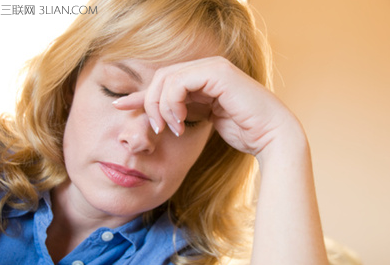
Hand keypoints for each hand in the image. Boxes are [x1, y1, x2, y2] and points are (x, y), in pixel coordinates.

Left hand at [114, 56, 298, 156]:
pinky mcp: (217, 73)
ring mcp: (212, 68)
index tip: (120, 105)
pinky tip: (180, 123)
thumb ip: (180, 111)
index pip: (163, 81)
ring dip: (161, 107)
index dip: (140, 94)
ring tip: (171, 128)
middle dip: (149, 103)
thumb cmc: (243, 131)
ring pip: (166, 78)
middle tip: (155, 128)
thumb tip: (154, 113)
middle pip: (160, 78)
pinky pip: (180, 83)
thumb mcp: (202, 121)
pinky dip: (172, 103)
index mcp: (203, 78)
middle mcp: (206, 68)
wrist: (271, 137)